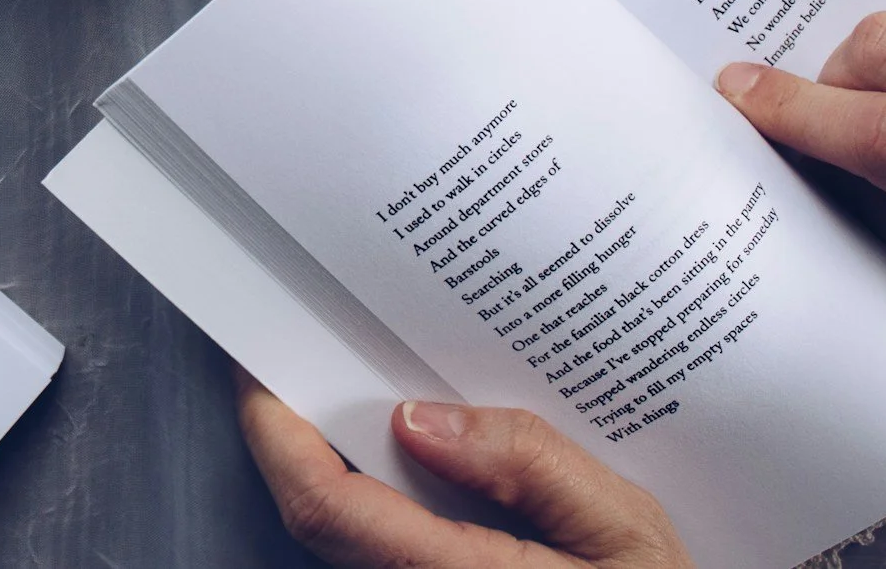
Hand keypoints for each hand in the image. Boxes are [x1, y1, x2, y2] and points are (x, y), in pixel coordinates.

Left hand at [236, 370, 691, 568]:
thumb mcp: (627, 530)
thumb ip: (532, 467)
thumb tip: (419, 416)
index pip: (323, 504)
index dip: (273, 429)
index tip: (258, 360)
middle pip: (317, 510)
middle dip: (297, 427)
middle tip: (302, 346)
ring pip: (344, 528)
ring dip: (336, 457)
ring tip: (356, 382)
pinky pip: (379, 539)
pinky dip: (374, 487)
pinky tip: (410, 445)